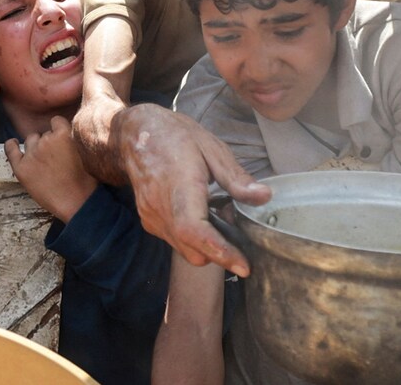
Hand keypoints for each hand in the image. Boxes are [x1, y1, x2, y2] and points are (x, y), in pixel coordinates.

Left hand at [4, 116, 96, 222]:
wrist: (76, 202)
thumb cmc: (84, 180)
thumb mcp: (86, 152)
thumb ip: (73, 139)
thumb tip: (64, 134)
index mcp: (64, 135)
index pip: (56, 121)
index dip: (58, 130)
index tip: (60, 139)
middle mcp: (46, 141)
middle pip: (44, 134)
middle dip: (48, 142)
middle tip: (55, 158)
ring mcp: (32, 154)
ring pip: (31, 140)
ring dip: (35, 147)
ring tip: (43, 161)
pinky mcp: (21, 167)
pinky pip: (11, 149)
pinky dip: (11, 146)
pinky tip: (13, 144)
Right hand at [116, 104, 270, 276]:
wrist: (136, 134)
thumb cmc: (176, 136)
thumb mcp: (212, 148)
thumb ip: (236, 178)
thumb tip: (265, 197)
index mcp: (179, 184)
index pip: (194, 230)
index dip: (219, 251)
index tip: (244, 266)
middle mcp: (161, 207)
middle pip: (193, 250)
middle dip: (220, 254)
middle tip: (240, 236)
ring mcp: (152, 217)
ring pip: (185, 250)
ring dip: (206, 246)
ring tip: (218, 217)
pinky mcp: (149, 222)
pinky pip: (175, 242)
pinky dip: (192, 239)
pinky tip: (200, 215)